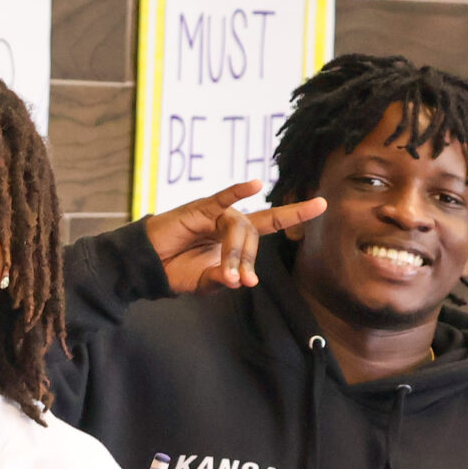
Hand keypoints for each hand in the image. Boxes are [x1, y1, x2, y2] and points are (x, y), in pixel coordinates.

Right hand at [141, 183, 329, 293]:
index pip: (271, 224)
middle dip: (247, 258)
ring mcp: (214, 215)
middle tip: (237, 280)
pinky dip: (237, 191)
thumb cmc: (176, 272)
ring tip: (223, 275)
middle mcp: (229, 223)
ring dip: (234, 252)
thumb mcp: (204, 283)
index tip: (322, 203)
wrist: (146, 266)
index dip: (295, 214)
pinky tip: (254, 185)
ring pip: (237, 227)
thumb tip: (242, 279)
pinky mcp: (197, 209)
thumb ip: (223, 279)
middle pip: (253, 235)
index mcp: (236, 240)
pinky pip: (221, 199)